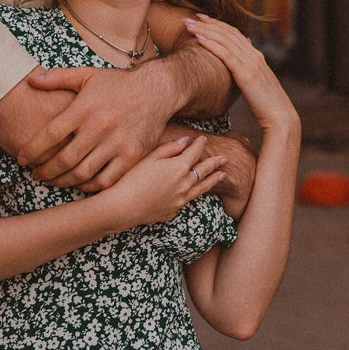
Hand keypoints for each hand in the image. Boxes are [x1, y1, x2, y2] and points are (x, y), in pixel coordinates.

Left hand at [20, 66, 171, 191]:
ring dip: (63, 182)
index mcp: (85, 107)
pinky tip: (80, 184)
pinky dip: (89, 187)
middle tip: (36, 175)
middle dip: (45, 171)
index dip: (32, 150)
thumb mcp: (88, 75)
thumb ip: (58, 77)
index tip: (22, 159)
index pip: (51, 134)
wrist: (158, 89)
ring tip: (53, 181)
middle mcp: (100, 126)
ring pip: (83, 173)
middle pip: (64, 159)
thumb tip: (31, 80)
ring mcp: (117, 143)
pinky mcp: (132, 155)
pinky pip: (106, 180)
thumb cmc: (118, 83)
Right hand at [99, 135, 226, 228]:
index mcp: (178, 167)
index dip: (199, 144)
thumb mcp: (149, 158)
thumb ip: (169, 149)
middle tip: (224, 158)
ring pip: (202, 188)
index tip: (203, 139)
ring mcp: (180, 199)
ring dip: (213, 180)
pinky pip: (187, 200)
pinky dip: (194, 193)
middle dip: (214, 162)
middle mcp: (184, 184)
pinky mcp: (174, 210)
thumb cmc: (132, 178)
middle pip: (203, 171)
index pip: (194, 153)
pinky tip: (195, 191)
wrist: (124, 207)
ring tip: (223, 175)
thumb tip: (185, 141)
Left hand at [183, 15, 299, 133]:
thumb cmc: (266, 103)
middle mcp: (254, 55)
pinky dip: (212, 45)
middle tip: (189, 18)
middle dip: (207, 24)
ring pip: (225, 40)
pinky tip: (199, 39)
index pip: (234, 33)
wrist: (280, 116)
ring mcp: (251, 63)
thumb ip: (249, 67)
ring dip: (205, 31)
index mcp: (256, 56)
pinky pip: (226, 55)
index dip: (217, 24)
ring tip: (189, 26)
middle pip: (227, 33)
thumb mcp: (257, 81)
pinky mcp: (246, 74)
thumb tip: (243, 56)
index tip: (201, 18)